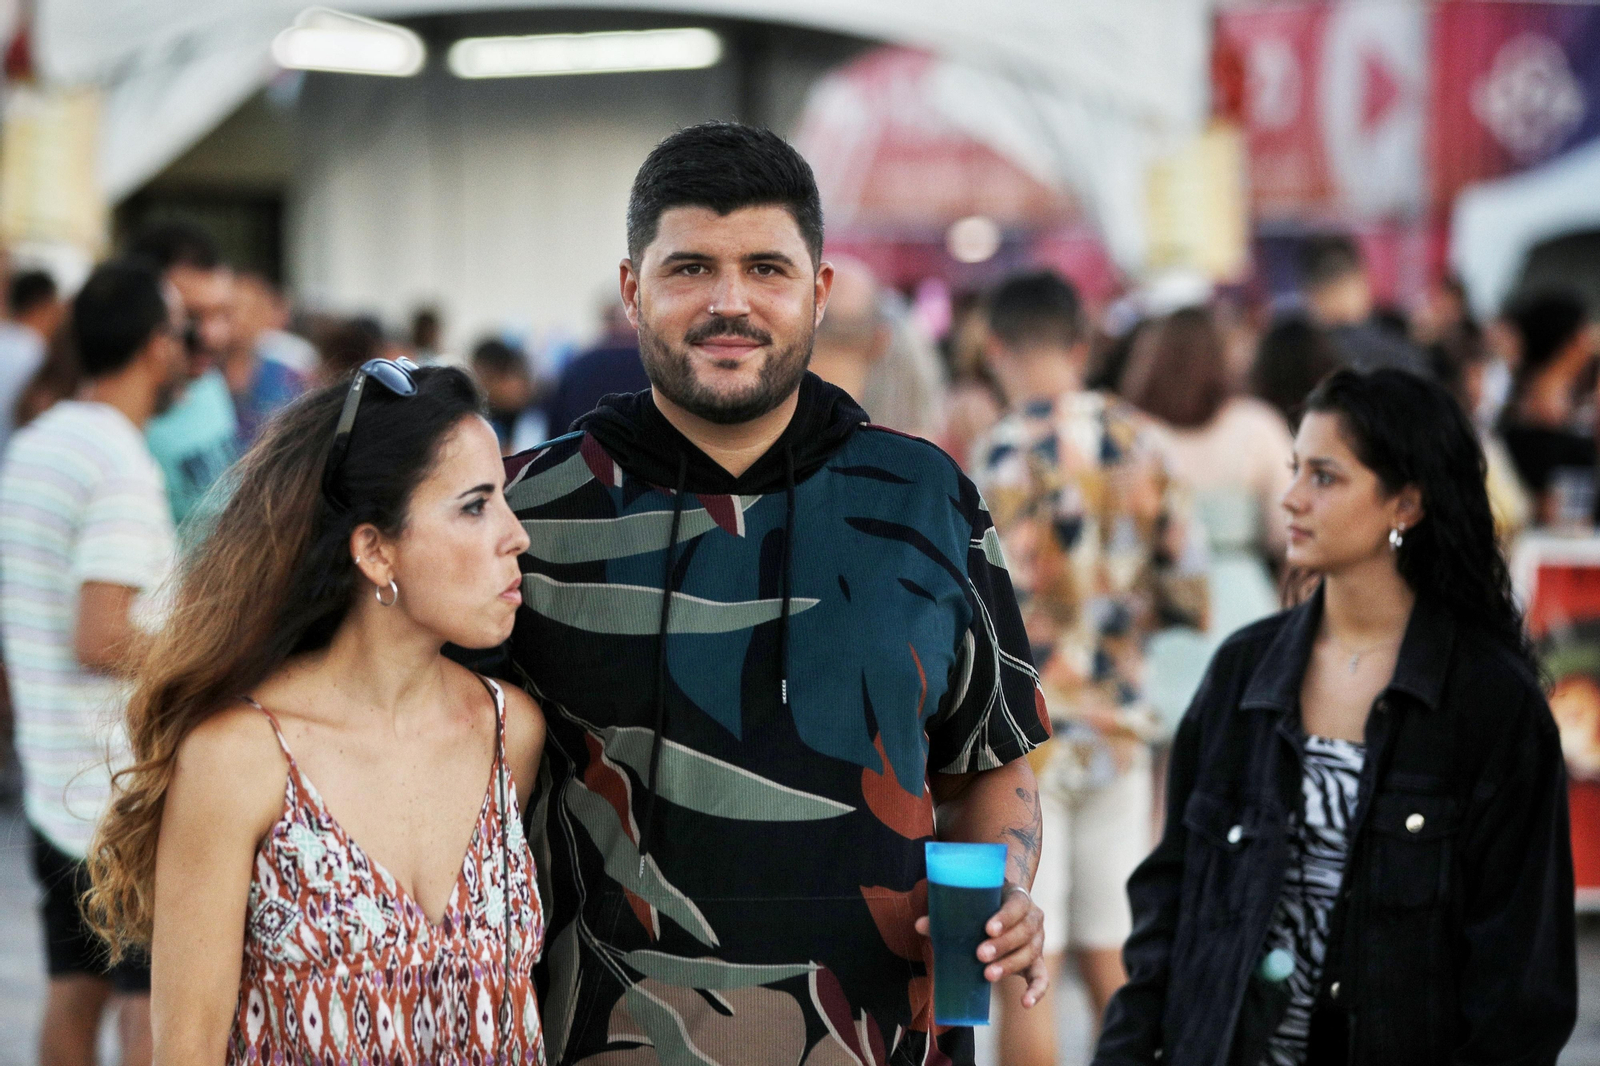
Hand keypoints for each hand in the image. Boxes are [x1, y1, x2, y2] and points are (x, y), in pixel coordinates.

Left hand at [916, 884, 1048, 1007]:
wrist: (1003, 910)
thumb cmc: (983, 907)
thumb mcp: (971, 905)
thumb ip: (947, 915)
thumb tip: (919, 925)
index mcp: (1019, 899)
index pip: (1017, 905)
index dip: (1005, 917)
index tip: (987, 928)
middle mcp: (1033, 918)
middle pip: (1024, 932)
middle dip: (1002, 945)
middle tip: (980, 955)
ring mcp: (1038, 941)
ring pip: (1030, 953)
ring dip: (1010, 965)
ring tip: (988, 975)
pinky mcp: (1037, 962)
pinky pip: (1041, 977)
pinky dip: (1036, 991)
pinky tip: (1025, 1003)